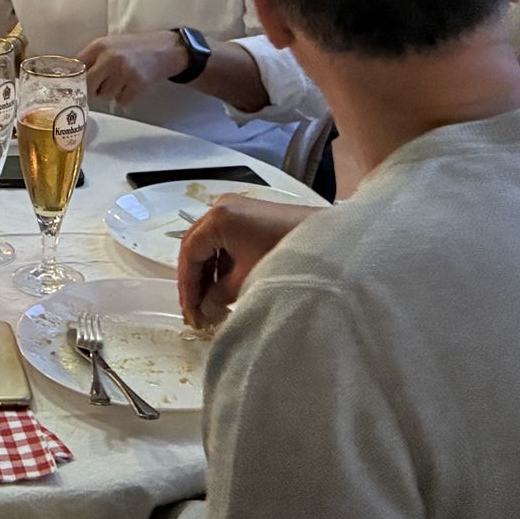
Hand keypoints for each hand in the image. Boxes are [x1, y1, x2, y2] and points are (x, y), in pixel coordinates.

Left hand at [78, 31, 188, 104]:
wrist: (164, 49)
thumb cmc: (132, 48)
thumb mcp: (109, 44)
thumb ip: (91, 58)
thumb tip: (71, 76)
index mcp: (99, 46)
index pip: (77, 67)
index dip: (75, 78)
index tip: (75, 85)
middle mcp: (109, 58)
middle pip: (87, 85)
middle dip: (92, 88)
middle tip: (99, 86)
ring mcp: (124, 72)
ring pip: (104, 95)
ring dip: (110, 93)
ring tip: (120, 82)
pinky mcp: (137, 85)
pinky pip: (121, 101)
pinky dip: (125, 97)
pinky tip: (130, 86)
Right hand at [176, 194, 316, 328]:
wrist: (332, 245)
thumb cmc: (285, 260)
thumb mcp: (247, 281)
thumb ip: (218, 296)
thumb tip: (204, 309)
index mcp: (218, 218)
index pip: (189, 252)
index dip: (187, 285)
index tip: (190, 312)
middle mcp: (223, 206)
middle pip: (197, 244)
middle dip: (195, 279)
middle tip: (196, 309)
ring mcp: (238, 208)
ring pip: (211, 243)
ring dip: (210, 272)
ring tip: (213, 301)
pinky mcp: (252, 215)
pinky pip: (227, 239)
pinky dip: (224, 263)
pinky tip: (228, 284)